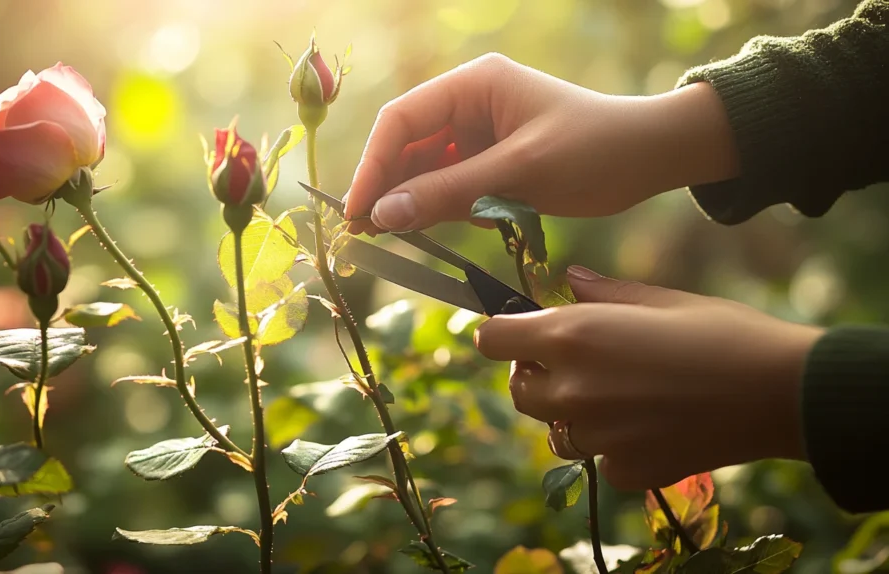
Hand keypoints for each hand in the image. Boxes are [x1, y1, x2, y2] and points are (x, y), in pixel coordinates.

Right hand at [344, 53, 739, 233]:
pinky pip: (451, 187)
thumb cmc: (594, 150)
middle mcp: (470, 105)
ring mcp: (480, 135)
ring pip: (426, 171)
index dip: (373, 164)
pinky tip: (440, 228)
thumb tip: (384, 215)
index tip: (357, 209)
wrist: (651, 159)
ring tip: (391, 236)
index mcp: (474, 85)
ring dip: (413, 202)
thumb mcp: (520, 173)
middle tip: (366, 232)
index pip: (402, 120)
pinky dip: (443, 210)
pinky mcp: (492, 163)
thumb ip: (450, 193)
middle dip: (388, 187)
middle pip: (408, 146)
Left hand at [473, 265, 823, 489]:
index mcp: (573, 336)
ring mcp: (596, 436)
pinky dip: (613, 446)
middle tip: (574, 361)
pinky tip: (649, 426)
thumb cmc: (723, 331)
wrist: (781, 393)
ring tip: (617, 395)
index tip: (520, 330)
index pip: (492, 339)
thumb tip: (568, 279)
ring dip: (571, 413)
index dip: (501, 332)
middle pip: (520, 389)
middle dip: (535, 373)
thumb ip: (603, 292)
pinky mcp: (624, 470)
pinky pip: (599, 459)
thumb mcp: (660, 298)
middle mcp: (572, 389)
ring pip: (555, 429)